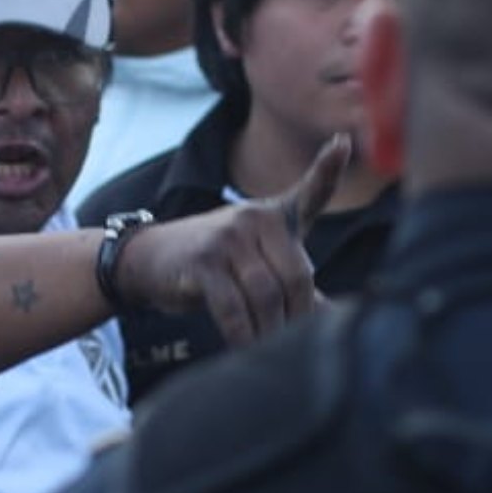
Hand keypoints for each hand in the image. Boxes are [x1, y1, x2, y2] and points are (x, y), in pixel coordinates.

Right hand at [121, 137, 346, 346]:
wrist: (148, 261)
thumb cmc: (216, 265)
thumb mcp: (258, 263)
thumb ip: (295, 282)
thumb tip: (340, 315)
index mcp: (276, 216)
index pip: (310, 192)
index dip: (327, 169)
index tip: (343, 141)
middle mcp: (254, 218)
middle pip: (296, 276)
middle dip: (297, 316)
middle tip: (294, 344)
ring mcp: (228, 238)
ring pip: (267, 295)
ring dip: (270, 331)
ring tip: (268, 351)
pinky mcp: (203, 262)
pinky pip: (234, 308)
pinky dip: (242, 335)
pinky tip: (243, 350)